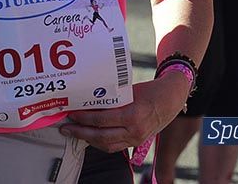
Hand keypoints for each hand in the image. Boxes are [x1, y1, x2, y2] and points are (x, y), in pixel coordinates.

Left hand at [60, 75, 188, 152]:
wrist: (171, 98)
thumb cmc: (150, 91)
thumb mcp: (129, 92)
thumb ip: (111, 99)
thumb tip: (87, 100)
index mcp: (133, 115)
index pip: (102, 120)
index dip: (84, 119)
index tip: (71, 114)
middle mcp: (135, 130)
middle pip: (102, 136)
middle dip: (80, 133)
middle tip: (66, 128)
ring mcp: (137, 138)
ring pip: (107, 145)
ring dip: (88, 140)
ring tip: (74, 133)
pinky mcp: (137, 142)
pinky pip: (115, 147)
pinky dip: (100, 143)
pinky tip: (90, 137)